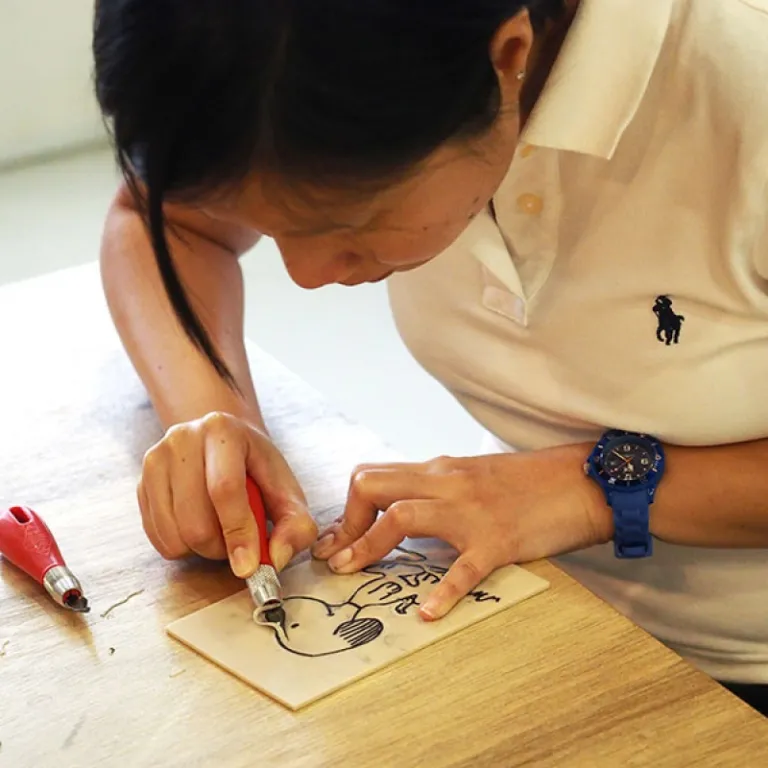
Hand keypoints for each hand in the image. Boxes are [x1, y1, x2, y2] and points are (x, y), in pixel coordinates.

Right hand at [138, 412, 317, 576]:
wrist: (221, 441)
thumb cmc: (256, 467)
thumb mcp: (286, 488)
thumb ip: (296, 524)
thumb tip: (276, 558)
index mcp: (224, 431)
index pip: (225, 489)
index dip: (238, 532)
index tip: (248, 566)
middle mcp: (183, 439)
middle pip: (196, 520)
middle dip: (221, 547)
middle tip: (238, 544)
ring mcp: (156, 461)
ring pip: (175, 534)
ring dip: (203, 549)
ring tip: (220, 530)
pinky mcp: (141, 484)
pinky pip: (158, 539)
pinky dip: (183, 546)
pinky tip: (199, 526)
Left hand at [312, 444, 610, 619]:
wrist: (583, 480)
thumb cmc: (529, 482)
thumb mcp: (474, 475)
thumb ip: (438, 488)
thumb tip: (402, 508)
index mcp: (440, 470)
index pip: (372, 476)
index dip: (347, 509)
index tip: (337, 539)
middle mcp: (447, 484)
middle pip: (371, 486)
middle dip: (344, 523)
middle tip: (337, 559)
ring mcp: (471, 512)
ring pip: (402, 517)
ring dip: (367, 545)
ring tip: (350, 572)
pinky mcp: (499, 541)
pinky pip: (463, 569)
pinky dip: (442, 592)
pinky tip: (426, 613)